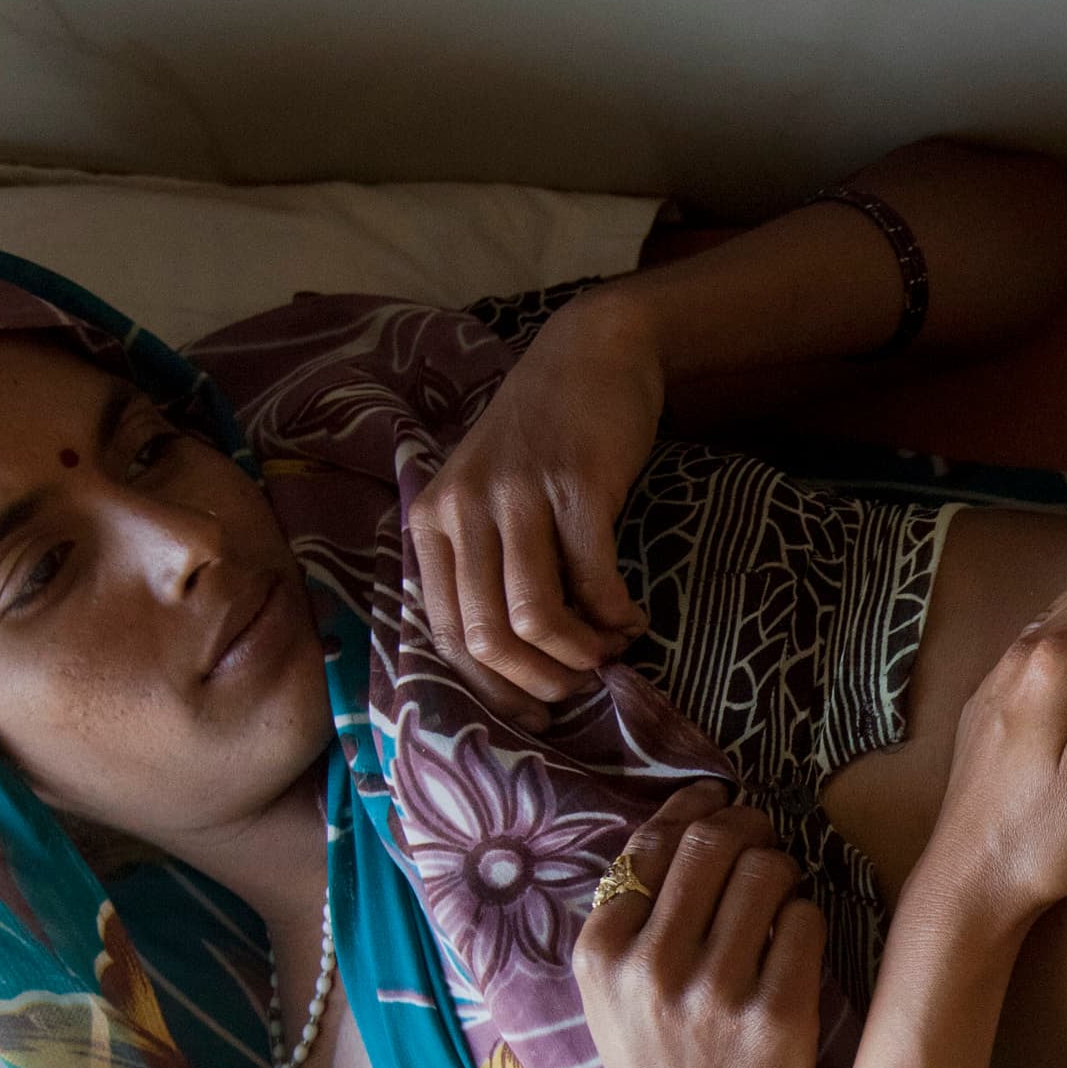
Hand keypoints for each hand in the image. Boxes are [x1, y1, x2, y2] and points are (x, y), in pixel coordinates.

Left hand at [409, 291, 662, 728]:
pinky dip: (617, 617)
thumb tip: (509, 660)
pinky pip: (593, 580)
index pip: (443, 633)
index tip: (533, 713)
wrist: (591, 353)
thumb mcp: (487, 496)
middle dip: (537, 682)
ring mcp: (519, 496)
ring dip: (580, 654)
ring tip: (610, 652)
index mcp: (433, 520)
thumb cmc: (542, 439)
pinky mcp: (576, 486)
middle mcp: (464, 508)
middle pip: (486, 636)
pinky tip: (633, 619)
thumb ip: (482, 563)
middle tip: (576, 688)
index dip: (491, 689)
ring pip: (534, 618)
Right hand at [573, 785, 824, 1067]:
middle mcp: (651, 970)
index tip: (718, 803)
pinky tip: (795, 942)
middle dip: (748, 827)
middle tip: (764, 837)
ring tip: (781, 890)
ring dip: (782, 868)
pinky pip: (805, 921)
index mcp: (601, 956)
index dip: (695, 810)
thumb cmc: (664, 1066)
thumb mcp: (615, 995)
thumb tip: (691, 813)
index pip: (652, 844)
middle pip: (714, 843)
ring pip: (766, 872)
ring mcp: (715, 993)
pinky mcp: (778, 1014)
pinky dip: (806, 919)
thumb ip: (637, 912)